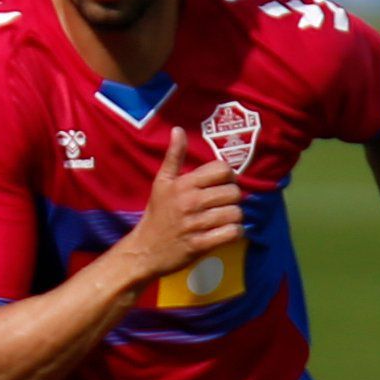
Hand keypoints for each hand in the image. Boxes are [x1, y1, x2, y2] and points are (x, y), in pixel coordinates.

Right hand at [121, 129, 245, 285]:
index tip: (222, 184)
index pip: (222, 170)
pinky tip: (226, 232)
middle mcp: (191, 202)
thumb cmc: (157, 214)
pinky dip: (234, 233)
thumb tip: (178, 130)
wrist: (145, 250)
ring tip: (225, 218)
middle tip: (224, 203)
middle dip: (233, 198)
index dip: (228, 176)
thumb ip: (174, 156)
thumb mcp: (162, 182)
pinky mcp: (200, 245)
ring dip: (234, 217)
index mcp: (184, 184)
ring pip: (235, 213)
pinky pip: (231, 233)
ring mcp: (196, 224)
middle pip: (233, 192)